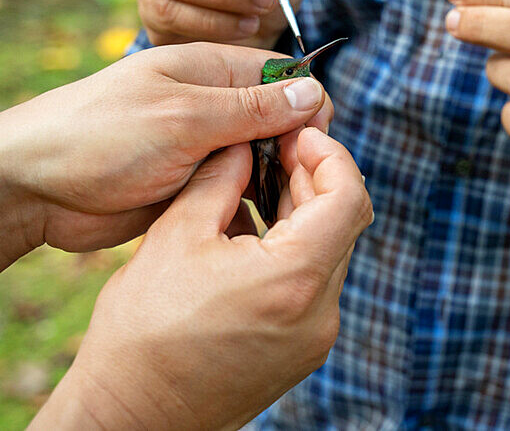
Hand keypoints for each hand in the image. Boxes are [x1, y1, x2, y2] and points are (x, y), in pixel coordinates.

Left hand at [0, 42, 332, 265]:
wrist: (31, 190)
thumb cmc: (99, 138)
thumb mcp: (184, 117)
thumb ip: (252, 108)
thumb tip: (314, 92)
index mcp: (212, 70)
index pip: (284, 75)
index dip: (308, 104)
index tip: (316, 141)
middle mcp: (213, 105)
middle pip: (280, 121)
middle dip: (295, 149)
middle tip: (295, 184)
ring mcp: (203, 146)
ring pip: (263, 161)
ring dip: (274, 182)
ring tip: (279, 209)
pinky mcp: (193, 184)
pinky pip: (238, 192)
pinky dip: (251, 207)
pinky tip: (257, 226)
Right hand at [31, 129, 372, 429]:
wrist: (132, 417)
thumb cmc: (143, 332)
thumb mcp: (175, 236)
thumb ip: (220, 178)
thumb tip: (245, 141)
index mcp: (296, 278)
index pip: (349, 196)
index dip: (329, 155)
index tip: (296, 134)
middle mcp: (320, 311)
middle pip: (344, 222)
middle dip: (315, 177)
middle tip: (278, 147)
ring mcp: (316, 335)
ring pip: (330, 251)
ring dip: (305, 211)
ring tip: (263, 180)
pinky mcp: (303, 349)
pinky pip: (315, 283)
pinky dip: (296, 246)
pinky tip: (257, 225)